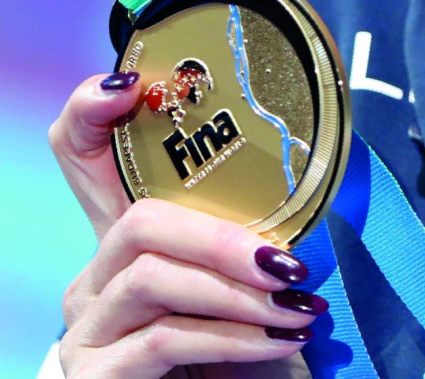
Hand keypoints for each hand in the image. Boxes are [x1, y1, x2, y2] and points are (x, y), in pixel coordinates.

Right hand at [49, 73, 323, 378]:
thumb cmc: (239, 348)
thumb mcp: (249, 283)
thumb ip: (260, 234)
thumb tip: (330, 178)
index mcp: (131, 240)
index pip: (83, 158)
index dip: (89, 115)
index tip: (127, 86)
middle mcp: (96, 275)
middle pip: (139, 221)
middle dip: (221, 238)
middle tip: (286, 263)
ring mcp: (89, 327)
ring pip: (153, 279)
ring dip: (237, 293)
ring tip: (296, 308)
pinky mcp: (95, 376)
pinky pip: (163, 337)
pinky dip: (232, 336)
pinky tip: (278, 340)